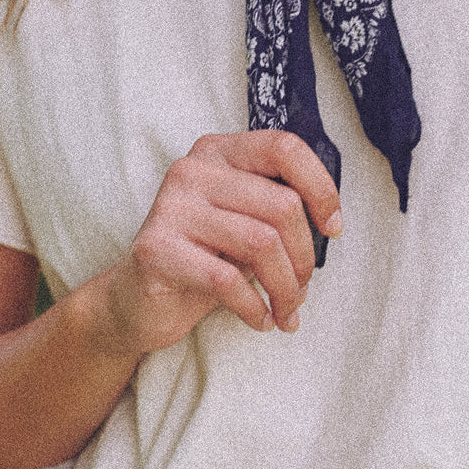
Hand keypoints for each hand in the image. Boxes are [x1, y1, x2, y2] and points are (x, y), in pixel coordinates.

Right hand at [84, 131, 341, 359]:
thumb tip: (331, 221)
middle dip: (304, 258)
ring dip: (285, 289)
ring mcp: (171, 206)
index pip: (284, 148)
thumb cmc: (203, 258)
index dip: (321, 188)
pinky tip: (260, 320)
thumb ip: (277, 209)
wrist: (136, 300)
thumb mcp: (245, 223)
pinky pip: (227, 279)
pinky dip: (255, 307)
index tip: (333, 227)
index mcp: (219, 152)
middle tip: (301, 289)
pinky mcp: (156, 249)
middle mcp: (192, 169)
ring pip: (261, 243)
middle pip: (282, 205)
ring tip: (286, 311)